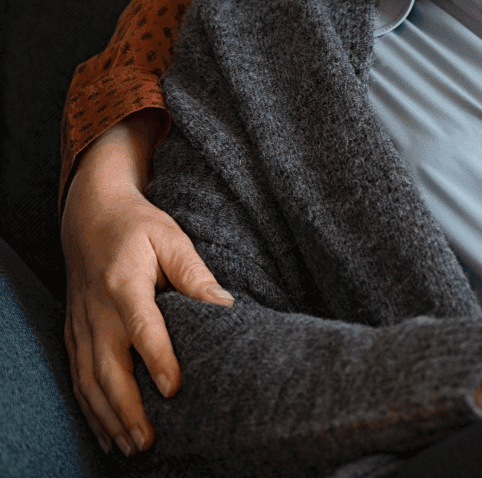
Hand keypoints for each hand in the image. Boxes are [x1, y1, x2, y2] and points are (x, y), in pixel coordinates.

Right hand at [61, 113, 233, 456]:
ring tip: (132, 446)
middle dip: (128, 409)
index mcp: (124, 284)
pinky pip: (77, 379)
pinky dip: (90, 410)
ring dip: (108, 418)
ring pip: (88, 382)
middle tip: (150, 441)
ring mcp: (81, 326)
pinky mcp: (74, 334)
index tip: (174, 389)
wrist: (88, 216)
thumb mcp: (171, 237)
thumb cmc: (138, 226)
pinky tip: (107, 434)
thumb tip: (225, 305)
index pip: (142, 328)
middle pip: (108, 368)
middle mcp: (97, 312)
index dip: (157, 360)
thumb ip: (195, 273)